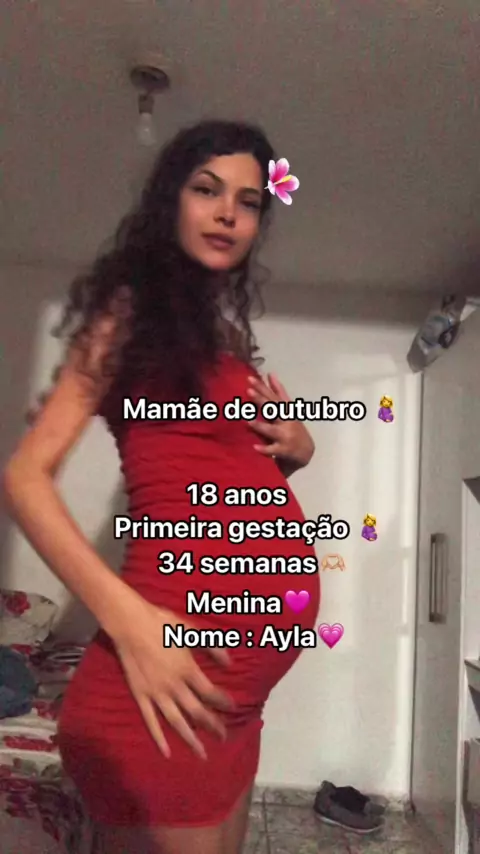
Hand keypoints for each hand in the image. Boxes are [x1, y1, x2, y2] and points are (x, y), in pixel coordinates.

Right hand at [112, 601, 234, 759]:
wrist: (131, 624)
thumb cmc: (162, 624)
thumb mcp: (191, 630)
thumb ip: (212, 646)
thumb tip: (230, 663)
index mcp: (188, 670)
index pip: (210, 692)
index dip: (223, 701)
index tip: (233, 708)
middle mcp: (174, 686)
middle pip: (197, 712)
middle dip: (212, 725)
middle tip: (223, 737)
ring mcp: (156, 693)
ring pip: (177, 722)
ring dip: (191, 739)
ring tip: (202, 754)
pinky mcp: (141, 696)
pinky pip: (151, 720)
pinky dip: (159, 737)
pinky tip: (167, 752)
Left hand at [247, 373, 314, 468]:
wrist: (307, 453)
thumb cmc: (293, 427)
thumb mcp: (288, 409)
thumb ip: (278, 392)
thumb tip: (270, 374)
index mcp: (287, 410)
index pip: (274, 397)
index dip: (263, 387)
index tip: (250, 378)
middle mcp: (287, 421)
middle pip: (273, 409)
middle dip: (261, 400)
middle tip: (248, 391)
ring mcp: (286, 436)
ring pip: (272, 430)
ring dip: (261, 426)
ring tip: (248, 422)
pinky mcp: (285, 450)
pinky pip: (274, 450)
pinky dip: (265, 449)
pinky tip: (255, 447)